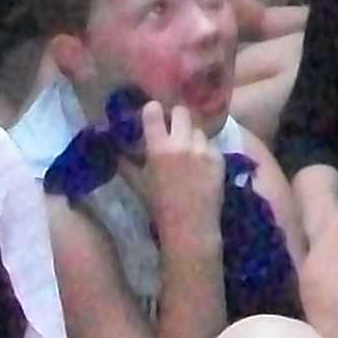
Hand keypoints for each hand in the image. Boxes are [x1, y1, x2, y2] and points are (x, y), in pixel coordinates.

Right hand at [129, 101, 226, 246]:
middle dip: (177, 119)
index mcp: (158, 148)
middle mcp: (181, 143)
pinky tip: (202, 168)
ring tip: (190, 154)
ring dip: (192, 137)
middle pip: (181, 112)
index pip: (154, 111)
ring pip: (198, 129)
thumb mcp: (139, 184)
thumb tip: (118, 148)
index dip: (153, 111)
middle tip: (174, 131)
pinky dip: (206, 152)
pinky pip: (210, 145)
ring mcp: (202, 149)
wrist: (190, 227)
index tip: (153, 116)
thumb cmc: (160, 208)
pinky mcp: (219, 157)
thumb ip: (127, 164)